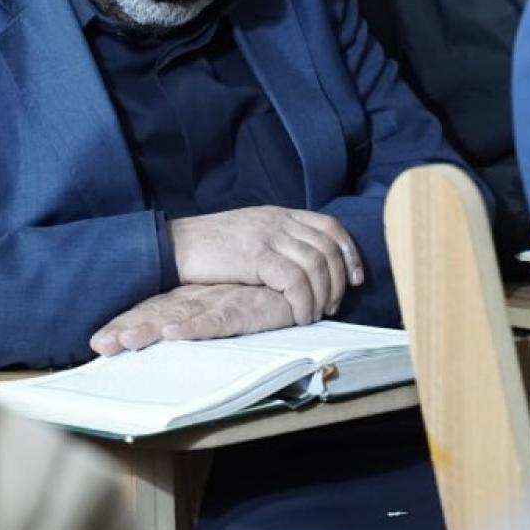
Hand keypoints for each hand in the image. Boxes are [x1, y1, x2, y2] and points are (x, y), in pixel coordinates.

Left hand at [89, 284, 296, 355]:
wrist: (298, 278)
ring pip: (178, 316)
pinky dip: (194, 328)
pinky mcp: (244, 309)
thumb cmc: (261, 295)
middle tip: (99, 344)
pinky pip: (216, 320)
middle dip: (126, 328)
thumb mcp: (226, 308)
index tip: (98, 342)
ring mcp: (219, 302)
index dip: (124, 324)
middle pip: (155, 313)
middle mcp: (200, 299)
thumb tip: (172, 329)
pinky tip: (173, 333)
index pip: (152, 310)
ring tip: (122, 342)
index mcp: (192, 300)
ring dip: (149, 329)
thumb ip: (203, 317)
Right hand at [169, 205, 363, 325]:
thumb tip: (297, 261)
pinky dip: (303, 302)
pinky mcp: (256, 256)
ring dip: (322, 295)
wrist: (174, 244)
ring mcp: (268, 236)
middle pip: (328, 247)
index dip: (348, 252)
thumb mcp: (249, 233)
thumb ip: (274, 240)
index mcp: (279, 214)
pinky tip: (298, 316)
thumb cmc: (207, 245)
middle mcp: (278, 221)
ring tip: (314, 314)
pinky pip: (295, 281)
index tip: (355, 278)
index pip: (329, 226)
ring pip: (316, 265)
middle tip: (332, 306)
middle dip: (338, 280)